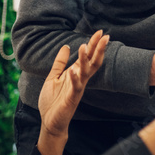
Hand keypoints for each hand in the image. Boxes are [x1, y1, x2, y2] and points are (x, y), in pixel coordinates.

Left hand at [36, 30, 108, 154]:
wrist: (50, 122)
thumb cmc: (52, 101)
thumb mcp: (53, 77)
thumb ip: (60, 63)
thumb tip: (66, 46)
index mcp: (76, 74)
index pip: (88, 57)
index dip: (94, 44)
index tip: (100, 32)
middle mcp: (80, 80)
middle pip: (92, 62)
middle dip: (98, 49)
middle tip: (104, 36)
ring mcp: (77, 89)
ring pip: (85, 72)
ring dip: (85, 60)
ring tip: (84, 46)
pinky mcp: (72, 99)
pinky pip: (75, 87)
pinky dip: (74, 79)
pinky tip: (73, 70)